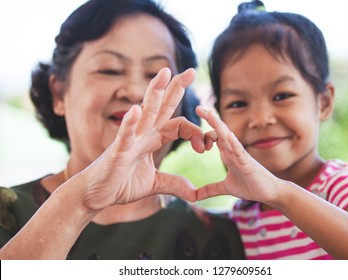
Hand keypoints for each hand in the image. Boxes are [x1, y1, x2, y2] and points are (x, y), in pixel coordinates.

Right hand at [77, 68, 202, 210]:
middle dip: (176, 88)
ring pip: (145, 112)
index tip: (206, 147)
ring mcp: (130, 140)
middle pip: (162, 106)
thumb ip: (174, 184)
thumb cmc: (121, 184)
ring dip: (155, 92)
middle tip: (192, 71)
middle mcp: (143, 134)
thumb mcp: (154, 184)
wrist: (96, 195)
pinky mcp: (117, 152)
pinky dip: (129, 123)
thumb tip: (195, 193)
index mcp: (152, 139)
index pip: (179, 125)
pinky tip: (135, 110)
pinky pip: (124, 135)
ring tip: (165, 72)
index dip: (195, 133)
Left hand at [195, 106, 280, 203]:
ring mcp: (241, 155)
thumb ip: (210, 190)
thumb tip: (194, 197)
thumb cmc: (251, 186)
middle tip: (198, 107)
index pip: (214, 138)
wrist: (270, 193)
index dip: (203, 135)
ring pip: (228, 137)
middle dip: (210, 118)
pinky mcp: (248, 163)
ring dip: (219, 125)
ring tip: (209, 114)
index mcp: (227, 154)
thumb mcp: (225, 188)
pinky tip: (228, 135)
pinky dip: (234, 143)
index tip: (191, 136)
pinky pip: (240, 151)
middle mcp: (233, 151)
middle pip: (220, 131)